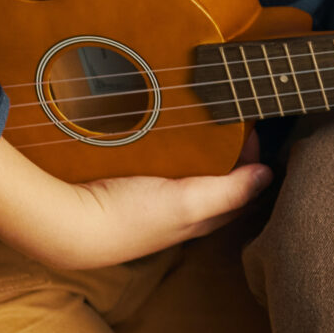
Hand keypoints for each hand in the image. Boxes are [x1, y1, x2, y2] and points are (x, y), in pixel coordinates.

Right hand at [0, 137, 272, 270]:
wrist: (66, 222)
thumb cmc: (128, 219)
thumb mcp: (188, 203)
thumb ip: (229, 190)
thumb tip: (268, 174)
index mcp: (197, 216)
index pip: (238, 189)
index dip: (252, 158)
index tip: (254, 123)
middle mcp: (176, 208)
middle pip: (215, 177)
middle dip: (229, 149)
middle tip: (234, 111)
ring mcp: (150, 196)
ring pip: (186, 168)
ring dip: (198, 144)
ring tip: (207, 110)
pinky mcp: (126, 183)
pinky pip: (156, 161)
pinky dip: (168, 144)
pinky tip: (167, 122)